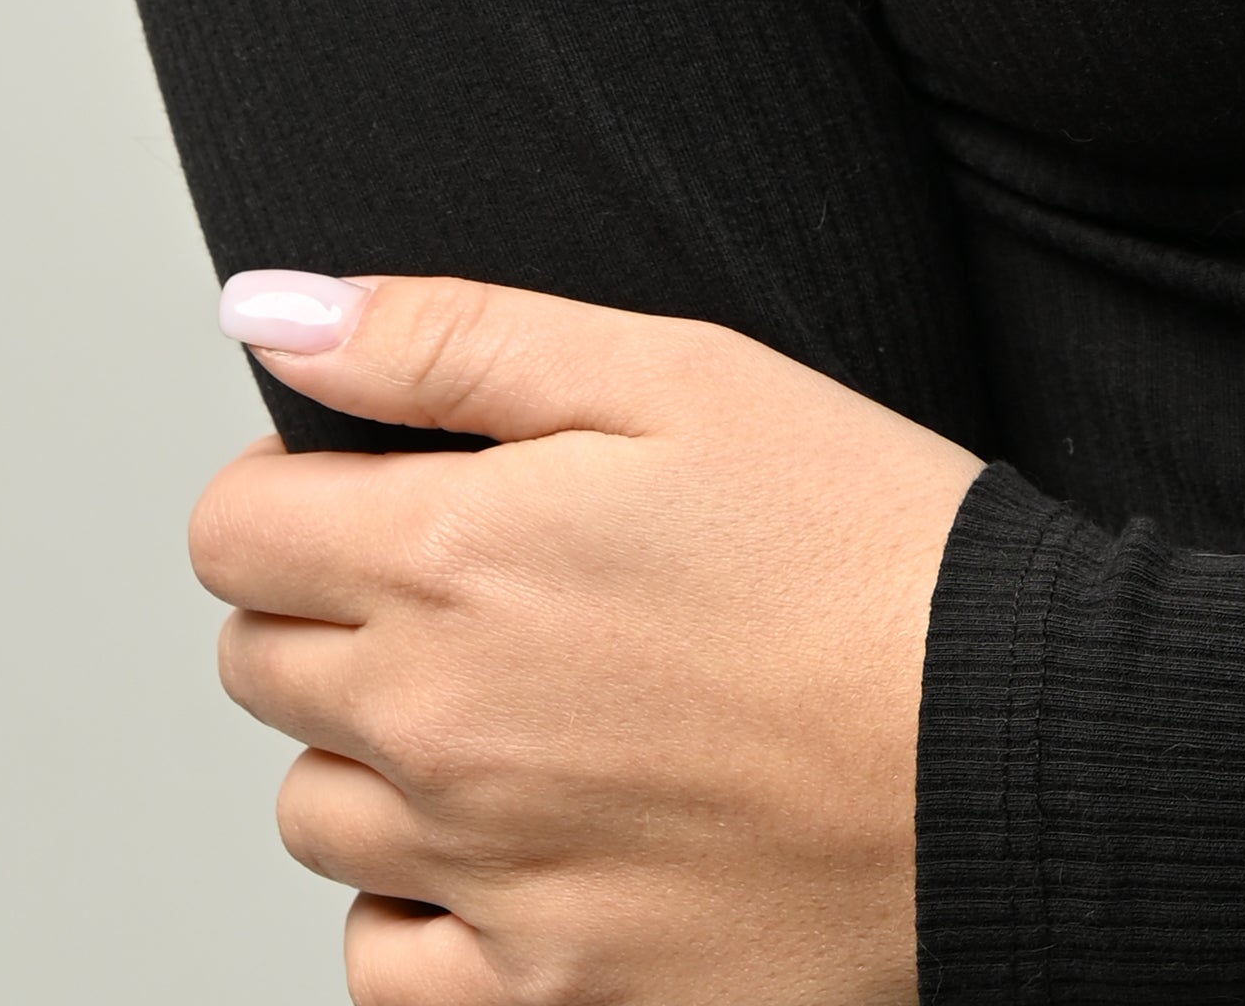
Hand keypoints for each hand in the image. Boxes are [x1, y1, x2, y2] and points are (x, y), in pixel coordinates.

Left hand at [190, 269, 982, 1002]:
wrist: (1011, 749)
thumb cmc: (864, 539)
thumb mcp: (678, 372)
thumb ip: (450, 338)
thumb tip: (271, 308)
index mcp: (451, 558)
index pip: (233, 533)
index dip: (288, 487)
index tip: (375, 482)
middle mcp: (433, 727)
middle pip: (258, 667)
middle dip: (332, 606)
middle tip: (480, 580)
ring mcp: (482, 876)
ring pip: (315, 817)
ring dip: (376, 756)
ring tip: (522, 705)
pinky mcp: (545, 993)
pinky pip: (387, 966)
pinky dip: (421, 909)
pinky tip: (521, 843)